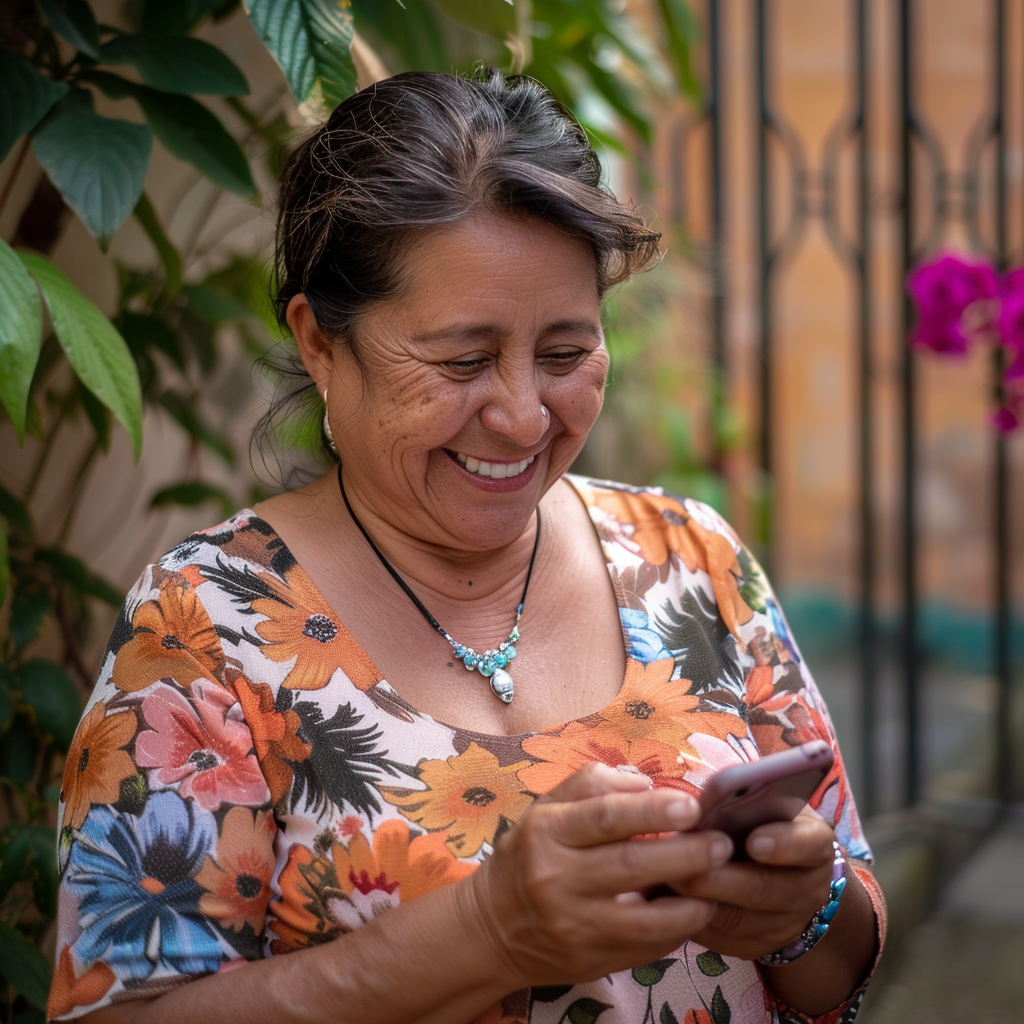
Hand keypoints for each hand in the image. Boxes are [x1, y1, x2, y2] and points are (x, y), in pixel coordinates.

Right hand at [465, 763, 733, 989]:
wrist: (492, 928)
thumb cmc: (529, 854)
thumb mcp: (546, 808)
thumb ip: (592, 784)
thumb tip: (645, 783)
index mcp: (547, 832)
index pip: (605, 817)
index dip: (652, 810)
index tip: (692, 806)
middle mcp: (557, 879)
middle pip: (630, 865)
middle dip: (685, 854)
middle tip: (722, 844)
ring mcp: (574, 925)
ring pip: (645, 918)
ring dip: (691, 902)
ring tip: (719, 884)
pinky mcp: (590, 961)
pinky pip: (645, 948)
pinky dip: (676, 932)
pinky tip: (693, 912)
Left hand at [668, 806, 836, 960]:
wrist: (782, 872)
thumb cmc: (763, 820)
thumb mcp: (764, 801)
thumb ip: (743, 798)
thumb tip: (702, 802)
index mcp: (814, 842)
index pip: (809, 844)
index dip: (784, 844)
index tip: (754, 840)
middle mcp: (807, 889)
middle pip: (763, 889)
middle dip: (720, 879)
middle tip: (683, 865)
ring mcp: (784, 924)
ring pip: (737, 920)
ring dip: (697, 901)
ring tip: (666, 880)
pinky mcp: (755, 946)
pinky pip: (719, 939)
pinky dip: (690, 921)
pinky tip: (667, 903)